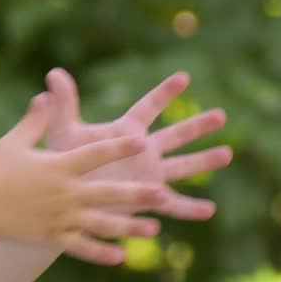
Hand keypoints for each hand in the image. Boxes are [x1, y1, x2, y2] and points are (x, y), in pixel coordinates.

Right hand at [0, 93, 169, 265]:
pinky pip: (81, 247)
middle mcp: (63, 193)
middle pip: (106, 193)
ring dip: (128, 227)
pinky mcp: (52, 237)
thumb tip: (45, 94)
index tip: (141, 141)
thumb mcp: (13, 142)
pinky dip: (101, 253)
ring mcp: (59, 218)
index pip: (94, 154)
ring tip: (154, 230)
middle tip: (162, 193)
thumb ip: (34, 121)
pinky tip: (121, 256)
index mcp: (57, 166)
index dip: (118, 147)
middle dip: (135, 194)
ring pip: (101, 224)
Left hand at [44, 68, 233, 219]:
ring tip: (227, 154)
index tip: (184, 76)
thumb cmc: (61, 159)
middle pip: (175, 135)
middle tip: (221, 115)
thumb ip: (63, 104)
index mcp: (125, 131)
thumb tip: (53, 72)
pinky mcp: (146, 199)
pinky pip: (172, 205)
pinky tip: (210, 209)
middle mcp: (142, 151)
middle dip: (197, 126)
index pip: (148, 108)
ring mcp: (147, 175)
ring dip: (203, 161)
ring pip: (182, 167)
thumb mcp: (63, 130)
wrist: (61, 195)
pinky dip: (190, 208)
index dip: (164, 93)